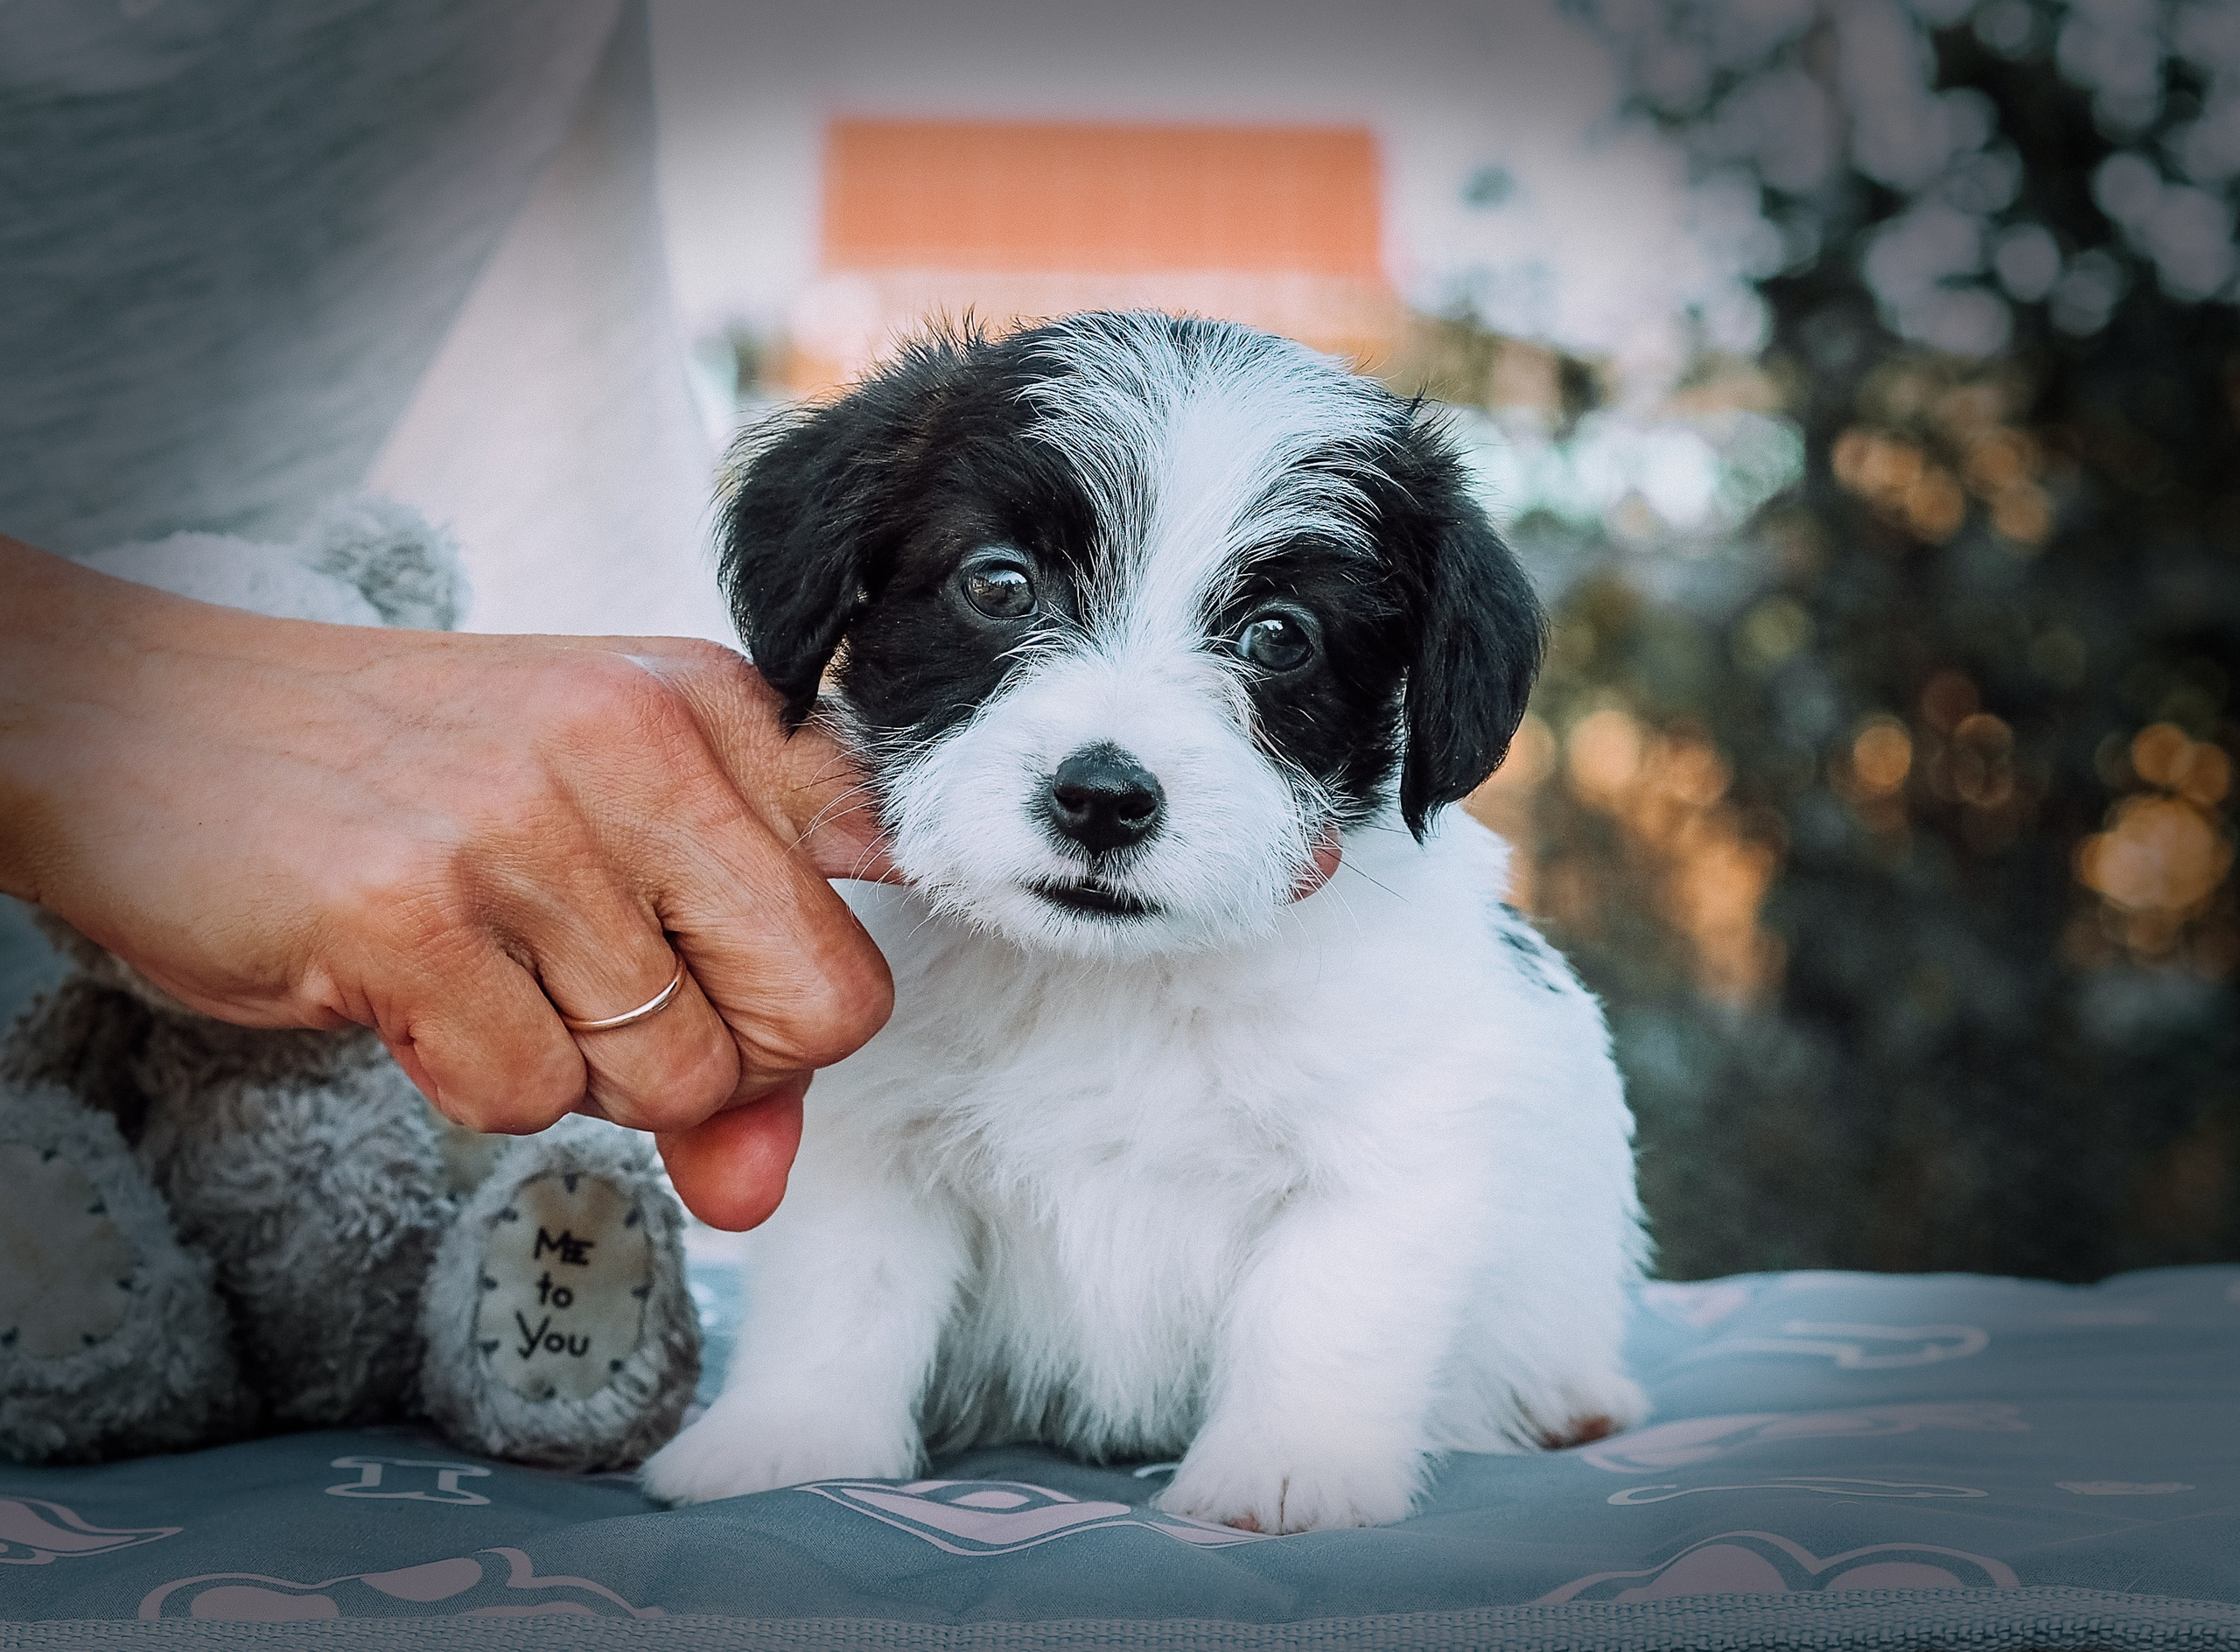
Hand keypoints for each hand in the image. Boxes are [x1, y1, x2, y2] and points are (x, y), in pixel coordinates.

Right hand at [0, 538, 895, 1228]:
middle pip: (825, 1006)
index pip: (889, 861)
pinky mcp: (411, 912)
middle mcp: (643, 741)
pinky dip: (474, 1083)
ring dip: (584, 1076)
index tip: (751, 979)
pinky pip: (528, 1098)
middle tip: (611, 1014)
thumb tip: (760, 1188)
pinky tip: (416, 991)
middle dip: (733, 1065)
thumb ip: (715, 1012)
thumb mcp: (589, 853)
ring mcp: (529, 824)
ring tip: (491, 976)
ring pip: (679, 1077)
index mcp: (708, 703)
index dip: (828, 968)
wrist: (140, 719)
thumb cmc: (395, 789)